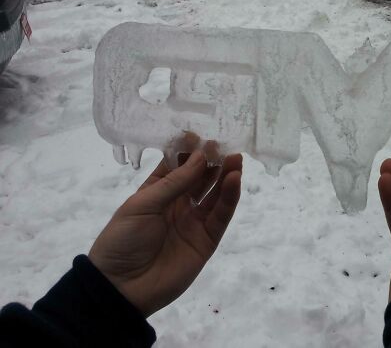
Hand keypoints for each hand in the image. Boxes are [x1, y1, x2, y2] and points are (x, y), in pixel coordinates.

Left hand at [89, 149, 242, 316]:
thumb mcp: (142, 205)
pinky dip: (230, 197)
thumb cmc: (123, 241)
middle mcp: (178, 203)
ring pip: (215, 194)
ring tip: (236, 158)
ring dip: (226, 175)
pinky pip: (221, 215)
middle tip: (225, 144)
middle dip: (212, 160)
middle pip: (200, 177)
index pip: (177, 165)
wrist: (121, 288)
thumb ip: (175, 182)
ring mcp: (194, 222)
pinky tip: (235, 179)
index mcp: (157, 192)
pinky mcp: (207, 239)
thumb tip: (200, 156)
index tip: (201, 135)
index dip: (189, 151)